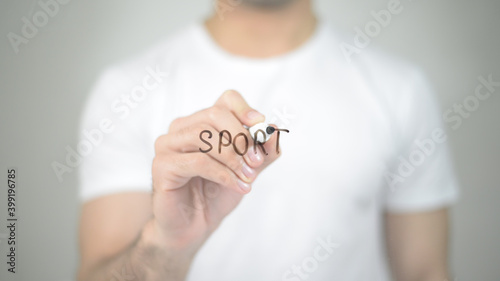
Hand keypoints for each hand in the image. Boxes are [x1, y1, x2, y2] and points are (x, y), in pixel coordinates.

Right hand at [150, 90, 280, 251]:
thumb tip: (275, 131)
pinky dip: (223, 174)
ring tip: (248, 177)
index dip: (244, 109)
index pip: (225, 100)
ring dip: (232, 158)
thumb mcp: (247, 170)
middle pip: (215, 114)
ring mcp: (168, 144)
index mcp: (203, 122)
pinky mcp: (161, 165)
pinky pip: (198, 162)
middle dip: (241, 137)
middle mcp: (182, 128)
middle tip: (256, 161)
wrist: (195, 225)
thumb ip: (262, 152)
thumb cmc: (217, 193)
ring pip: (204, 136)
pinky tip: (237, 186)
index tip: (260, 127)